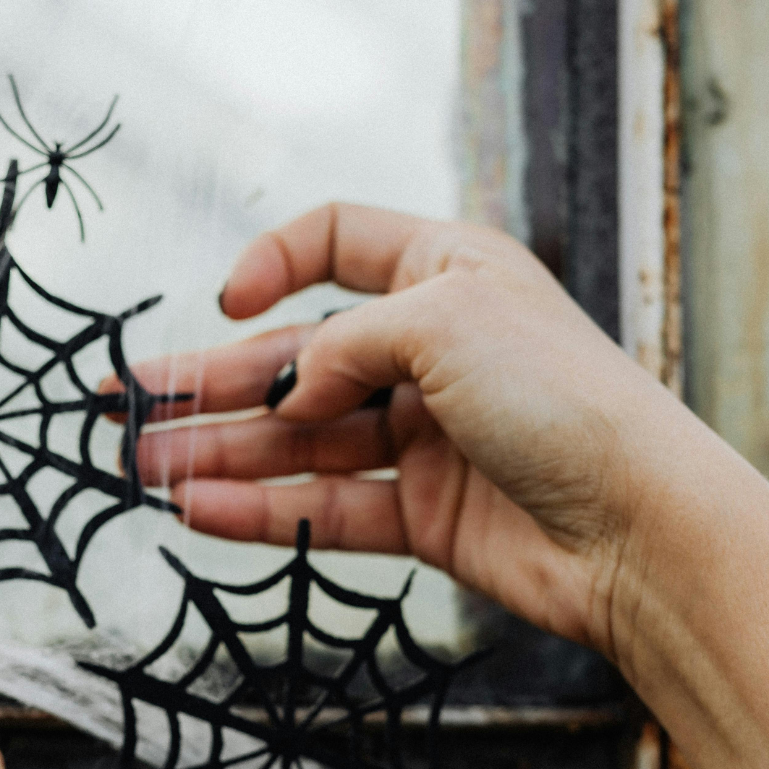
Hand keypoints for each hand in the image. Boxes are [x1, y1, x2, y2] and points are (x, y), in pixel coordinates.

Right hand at [123, 203, 723, 659]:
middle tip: (128, 406)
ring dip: (220, 452)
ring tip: (142, 469)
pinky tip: (200, 512)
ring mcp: (425, 435)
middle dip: (211, 381)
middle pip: (297, 356)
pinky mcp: (423, 515)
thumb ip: (342, 342)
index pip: (336, 241)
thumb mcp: (442, 320)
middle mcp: (432, 349)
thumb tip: (288, 390)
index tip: (225, 303)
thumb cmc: (566, 399)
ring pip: (299, 440)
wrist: (640, 528)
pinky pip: (325, 506)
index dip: (272, 262)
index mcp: (447, 272)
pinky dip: (263, 510)